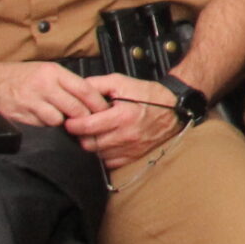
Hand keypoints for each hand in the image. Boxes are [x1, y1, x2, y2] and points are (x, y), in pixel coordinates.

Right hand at [0, 60, 109, 127]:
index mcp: (54, 72)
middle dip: (85, 118)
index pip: (85, 90)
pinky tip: (45, 121)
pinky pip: (43, 126)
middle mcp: (44, 86)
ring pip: (60, 120)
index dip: (98, 104)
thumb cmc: (20, 75)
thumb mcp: (46, 70)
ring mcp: (31, 101)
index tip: (106, 111)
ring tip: (64, 120)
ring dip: (64, 124)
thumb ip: (67, 82)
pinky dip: (47, 126)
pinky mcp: (21, 115)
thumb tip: (93, 97)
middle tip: (90, 123)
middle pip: (76, 109)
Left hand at [67, 72, 184, 169]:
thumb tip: (76, 89)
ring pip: (97, 154)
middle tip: (80, 127)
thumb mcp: (122, 82)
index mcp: (122, 116)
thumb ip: (96, 84)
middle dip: (80, 136)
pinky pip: (109, 162)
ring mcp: (131, 148)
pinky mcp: (134, 156)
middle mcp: (126, 135)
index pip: (87, 127)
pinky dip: (103, 154)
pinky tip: (105, 142)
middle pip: (89, 144)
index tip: (69, 121)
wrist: (175, 109)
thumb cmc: (149, 95)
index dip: (73, 124)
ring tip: (93, 133)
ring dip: (91, 145)